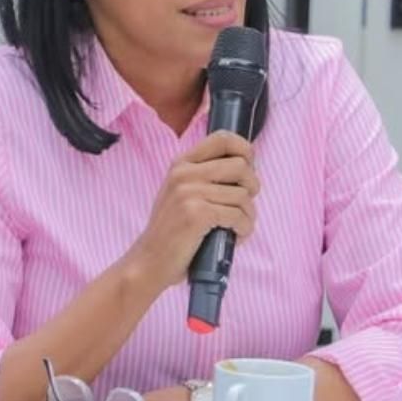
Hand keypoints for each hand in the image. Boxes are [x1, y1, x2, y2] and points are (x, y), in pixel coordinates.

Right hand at [127, 130, 259, 291]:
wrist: (149, 262)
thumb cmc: (173, 231)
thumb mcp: (182, 193)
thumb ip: (206, 177)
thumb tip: (247, 167)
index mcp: (182, 163)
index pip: (223, 138)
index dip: (245, 150)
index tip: (249, 169)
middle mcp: (184, 173)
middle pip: (241, 165)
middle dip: (252, 187)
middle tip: (245, 205)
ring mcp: (189, 192)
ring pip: (243, 194)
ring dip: (249, 214)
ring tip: (239, 227)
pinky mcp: (197, 214)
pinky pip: (238, 215)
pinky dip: (244, 228)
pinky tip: (235, 237)